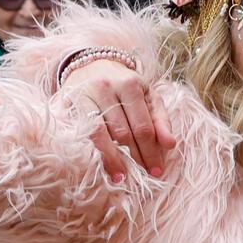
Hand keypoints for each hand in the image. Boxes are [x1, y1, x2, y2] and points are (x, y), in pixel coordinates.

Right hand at [60, 58, 173, 181]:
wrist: (92, 65)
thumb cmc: (125, 86)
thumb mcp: (147, 96)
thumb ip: (161, 120)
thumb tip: (171, 145)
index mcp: (130, 84)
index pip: (143, 126)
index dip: (151, 151)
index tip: (157, 170)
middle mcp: (107, 87)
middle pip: (124, 133)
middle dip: (136, 158)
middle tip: (143, 176)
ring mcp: (85, 95)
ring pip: (102, 134)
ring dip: (113, 159)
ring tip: (122, 177)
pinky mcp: (70, 103)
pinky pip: (84, 133)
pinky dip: (96, 151)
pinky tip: (103, 165)